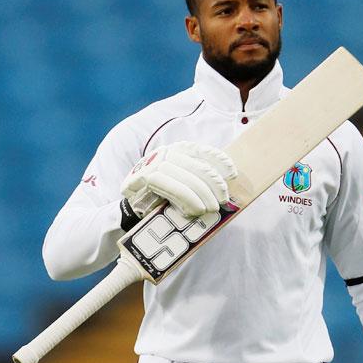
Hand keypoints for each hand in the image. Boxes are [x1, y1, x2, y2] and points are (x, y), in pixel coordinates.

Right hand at [121, 141, 236, 217]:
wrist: (129, 212)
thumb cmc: (160, 200)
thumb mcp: (182, 186)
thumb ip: (198, 181)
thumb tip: (224, 188)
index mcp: (176, 151)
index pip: (201, 150)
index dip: (219, 160)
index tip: (233, 173)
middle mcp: (164, 153)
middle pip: (196, 165)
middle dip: (213, 183)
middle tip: (223, 199)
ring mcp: (152, 163)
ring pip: (184, 176)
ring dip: (201, 194)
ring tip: (211, 208)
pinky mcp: (142, 177)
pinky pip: (170, 186)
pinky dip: (186, 199)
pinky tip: (196, 209)